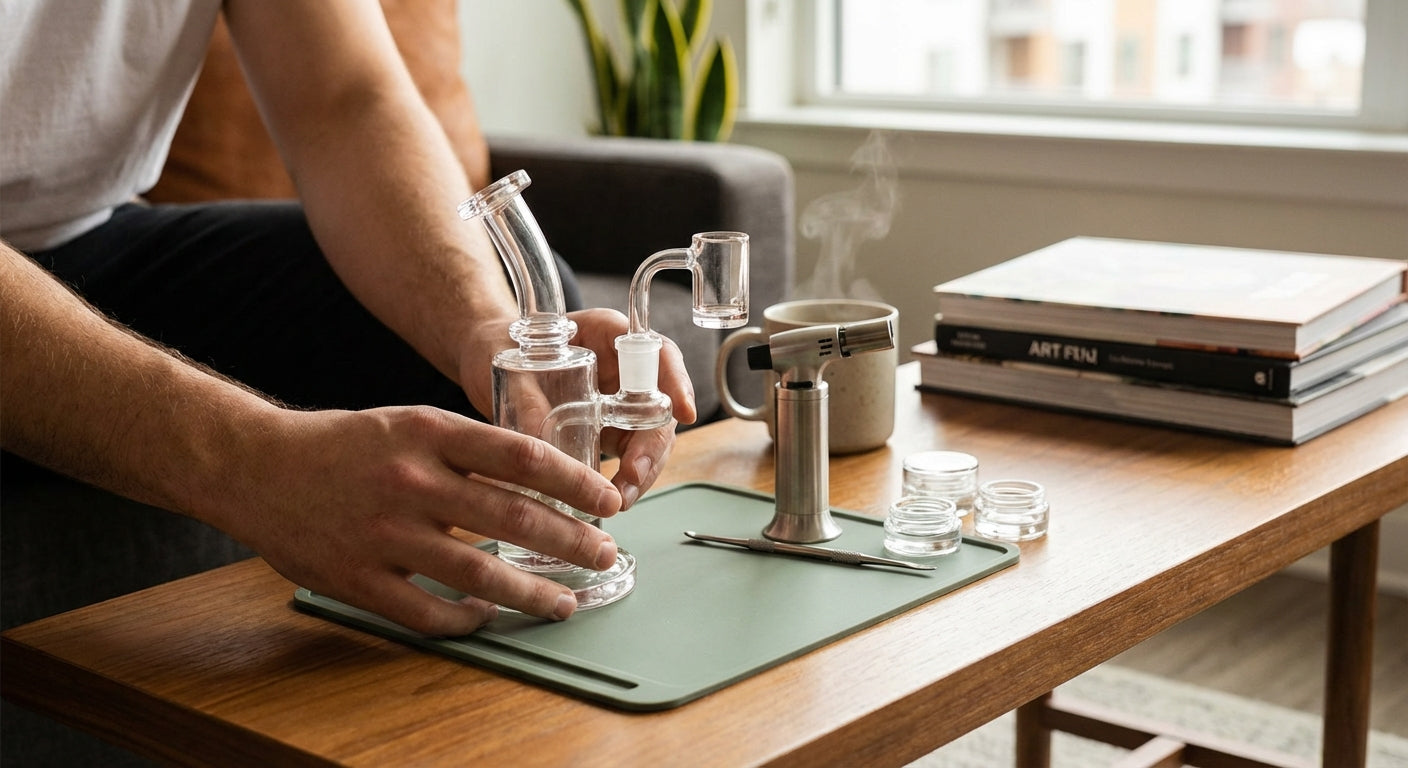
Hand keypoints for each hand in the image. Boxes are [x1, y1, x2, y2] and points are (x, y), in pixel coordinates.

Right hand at [218, 405, 623, 635]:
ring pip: (481, 573)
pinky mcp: (359, 578)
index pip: (523, 455)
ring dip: (533, 592)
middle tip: (603, 555)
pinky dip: (466, 619)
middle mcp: (412, 480)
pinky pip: (428, 611)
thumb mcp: (409, 424)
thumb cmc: (342, 445)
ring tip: (566, 602)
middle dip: (572, 541)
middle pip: (514, 517)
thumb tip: (538, 481)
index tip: (608, 500)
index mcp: (429, 432)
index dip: (575, 482)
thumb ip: (466, 450)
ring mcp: (385, 533)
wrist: (255, 466)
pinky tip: (487, 615)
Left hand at [456, 307, 694, 508]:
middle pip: (658, 405)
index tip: (683, 413)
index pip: (657, 352)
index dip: (676, 381)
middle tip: (633, 477)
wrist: (484, 354)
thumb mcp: (509, 364)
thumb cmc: (497, 343)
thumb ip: (525, 398)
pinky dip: (624, 478)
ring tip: (620, 499)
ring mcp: (618, 399)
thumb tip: (537, 444)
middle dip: (652, 445)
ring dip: (642, 469)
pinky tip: (611, 499)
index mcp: (607, 333)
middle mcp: (622, 366)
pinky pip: (627, 454)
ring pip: (648, 435)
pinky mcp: (608, 426)